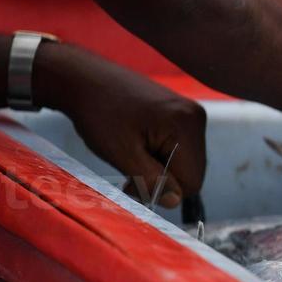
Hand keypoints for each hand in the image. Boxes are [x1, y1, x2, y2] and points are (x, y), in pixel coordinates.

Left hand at [37, 44, 206, 207]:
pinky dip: (161, 152)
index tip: (133, 180)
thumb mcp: (122, 154)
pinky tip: (140, 142)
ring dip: (161, 166)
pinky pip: (181, 147)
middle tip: (129, 167)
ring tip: (132, 152)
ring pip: (186, 160)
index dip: (164, 189)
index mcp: (186, 126)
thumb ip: (152, 180)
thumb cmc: (99, 114)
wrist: (85, 79)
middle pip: (193, 171)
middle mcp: (196, 117)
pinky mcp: (182, 111)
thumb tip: (175, 202)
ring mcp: (191, 112)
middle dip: (163, 177)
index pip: (192, 181)